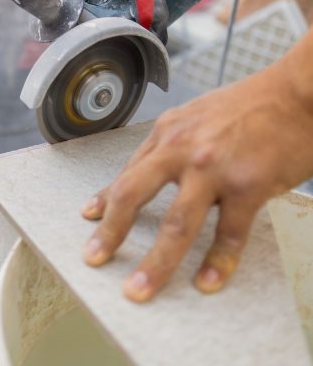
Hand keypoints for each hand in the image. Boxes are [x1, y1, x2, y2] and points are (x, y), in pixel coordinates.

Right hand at [53, 0, 189, 41]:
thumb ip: (151, 14)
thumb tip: (155, 39)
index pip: (57, 1)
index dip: (57, 20)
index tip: (65, 37)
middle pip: (72, 1)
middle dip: (81, 20)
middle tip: (91, 38)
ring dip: (95, 9)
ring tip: (108, 27)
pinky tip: (123, 7)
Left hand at [81, 54, 312, 301]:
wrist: (297, 92)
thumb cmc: (248, 105)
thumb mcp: (196, 117)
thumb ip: (171, 145)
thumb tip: (149, 171)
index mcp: (168, 132)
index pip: (127, 172)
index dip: (105, 199)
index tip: (90, 218)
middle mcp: (182, 149)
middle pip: (133, 195)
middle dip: (110, 232)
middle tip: (94, 259)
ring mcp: (213, 168)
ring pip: (176, 224)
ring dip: (156, 262)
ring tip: (140, 290)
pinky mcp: (248, 185)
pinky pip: (228, 235)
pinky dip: (217, 264)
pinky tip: (206, 284)